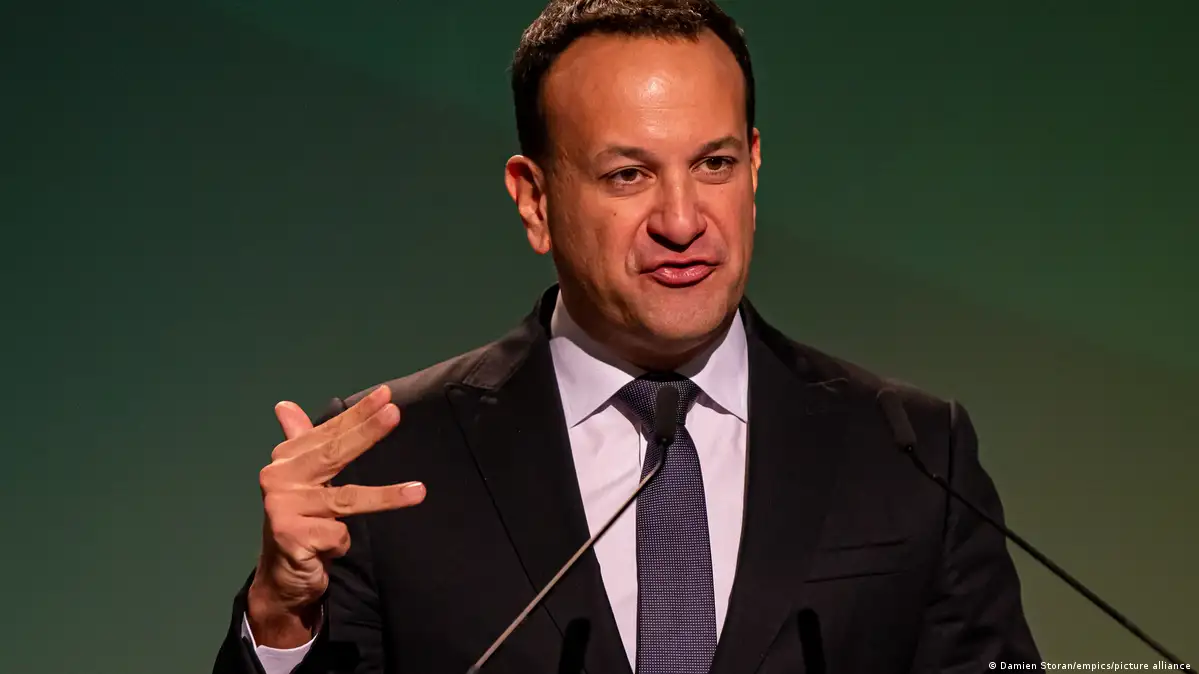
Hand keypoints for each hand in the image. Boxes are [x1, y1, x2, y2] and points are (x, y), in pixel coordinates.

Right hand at [247, 385, 425, 646]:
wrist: (280, 578)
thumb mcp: (300, 480)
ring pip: (346, 499)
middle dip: (367, 432)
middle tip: (395, 413)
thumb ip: (299, 441)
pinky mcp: (291, 536)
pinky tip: (330, 549)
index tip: (386, 396)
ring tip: (419, 492)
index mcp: (285, 460)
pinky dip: (342, 542)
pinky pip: (338, 534)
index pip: (328, 433)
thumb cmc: (299, 522)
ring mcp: (282, 508)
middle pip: (334, 454)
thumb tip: (284, 405)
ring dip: (386, 497)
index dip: (357, 414)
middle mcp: (279, 479)